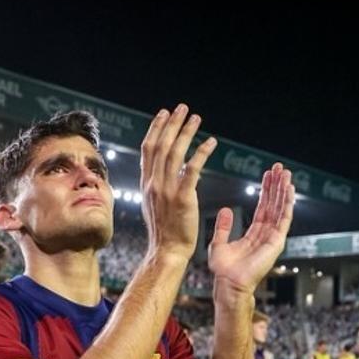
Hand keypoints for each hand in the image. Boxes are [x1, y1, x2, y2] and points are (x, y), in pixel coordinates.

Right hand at [140, 105, 216, 262]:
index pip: (148, 149)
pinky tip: (211, 142)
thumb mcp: (153, 204)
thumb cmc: (164, 231)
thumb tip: (158, 173)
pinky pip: (192, 169)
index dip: (156, 128)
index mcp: (147, 183)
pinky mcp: (183, 198)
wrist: (167, 251)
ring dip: (186, 132)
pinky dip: (201, 153)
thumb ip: (155, 185)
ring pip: (175, 153)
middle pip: (161, 145)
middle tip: (182, 108)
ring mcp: (167, 190)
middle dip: (171, 124)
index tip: (164, 114)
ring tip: (196, 117)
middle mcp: (154, 183)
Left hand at [208, 164, 294, 297]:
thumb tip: (226, 210)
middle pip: (274, 205)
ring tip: (286, 174)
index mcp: (254, 234)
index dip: (266, 191)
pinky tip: (289, 190)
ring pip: (281, 209)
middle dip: (277, 186)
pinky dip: (287, 204)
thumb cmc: (224, 270)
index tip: (268, 175)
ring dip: (284, 191)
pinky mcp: (276, 242)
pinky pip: (284, 219)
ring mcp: (273, 238)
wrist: (229, 284)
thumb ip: (223, 227)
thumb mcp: (219, 243)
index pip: (263, 207)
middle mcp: (266, 235)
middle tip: (280, 168)